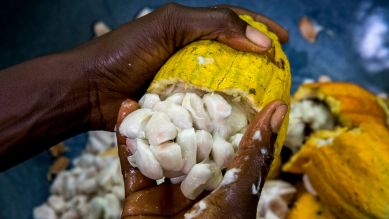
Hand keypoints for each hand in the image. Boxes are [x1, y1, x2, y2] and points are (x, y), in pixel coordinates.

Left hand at [79, 3, 287, 129]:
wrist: (90, 89)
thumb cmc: (126, 52)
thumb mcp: (171, 25)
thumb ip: (215, 24)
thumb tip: (261, 40)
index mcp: (188, 30)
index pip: (232, 22)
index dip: (260, 28)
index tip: (284, 40)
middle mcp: (188, 54)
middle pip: (232, 56)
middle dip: (258, 63)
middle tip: (281, 75)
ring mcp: (183, 81)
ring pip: (221, 84)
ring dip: (243, 91)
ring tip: (266, 100)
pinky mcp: (177, 105)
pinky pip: (206, 108)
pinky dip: (222, 112)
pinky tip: (238, 119)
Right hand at [116, 99, 287, 217]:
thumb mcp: (240, 189)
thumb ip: (254, 149)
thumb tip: (279, 106)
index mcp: (223, 184)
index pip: (222, 141)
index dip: (218, 114)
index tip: (214, 85)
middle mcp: (195, 186)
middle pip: (186, 143)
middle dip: (179, 115)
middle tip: (176, 85)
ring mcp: (166, 192)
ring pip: (157, 150)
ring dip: (150, 123)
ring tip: (147, 93)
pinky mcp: (139, 199)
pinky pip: (131, 165)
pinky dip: (126, 139)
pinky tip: (124, 111)